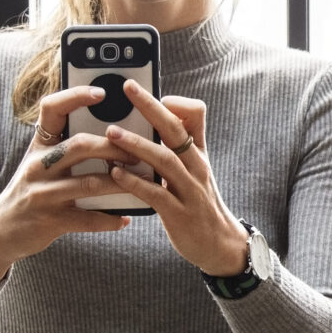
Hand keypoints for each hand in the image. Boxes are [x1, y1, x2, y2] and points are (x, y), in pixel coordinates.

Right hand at [0, 86, 136, 282]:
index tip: (102, 93)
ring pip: (90, 183)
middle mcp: (38, 166)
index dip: (75, 96)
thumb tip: (112, 135)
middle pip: (80, 146)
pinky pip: (87, 219)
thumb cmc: (30, 191)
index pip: (51, 109)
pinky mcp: (50, 221)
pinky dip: (109, 219)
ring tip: (144, 182)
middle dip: (114, 147)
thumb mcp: (40, 164)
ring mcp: (43, 194)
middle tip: (139, 152)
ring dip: (121, 182)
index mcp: (39, 146)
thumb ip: (65, 149)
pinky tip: (124, 218)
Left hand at [98, 82, 251, 277]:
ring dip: (137, 145)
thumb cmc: (199, 202)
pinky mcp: (178, 214)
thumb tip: (158, 120)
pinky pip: (155, 194)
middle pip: (175, 130)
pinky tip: (116, 173)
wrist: (219, 243)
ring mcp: (189, 190)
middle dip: (151, 107)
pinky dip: (135, 182)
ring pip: (164, 160)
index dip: (176, 103)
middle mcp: (196, 167)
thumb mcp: (196, 169)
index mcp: (198, 153)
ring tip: (111, 133)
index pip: (196, 115)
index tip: (154, 95)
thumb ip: (178, 146)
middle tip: (129, 89)